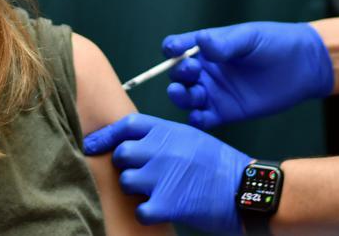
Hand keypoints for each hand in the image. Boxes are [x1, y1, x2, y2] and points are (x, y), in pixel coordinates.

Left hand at [83, 114, 251, 234]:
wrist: (245, 188)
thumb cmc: (220, 164)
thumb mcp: (192, 138)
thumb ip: (163, 137)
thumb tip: (135, 143)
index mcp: (169, 130)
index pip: (126, 125)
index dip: (106, 135)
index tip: (93, 144)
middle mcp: (162, 149)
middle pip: (122, 154)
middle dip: (125, 165)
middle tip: (137, 174)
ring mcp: (163, 176)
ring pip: (126, 181)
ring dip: (134, 189)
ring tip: (152, 192)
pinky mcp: (167, 203)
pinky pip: (139, 209)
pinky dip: (146, 213)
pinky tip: (158, 210)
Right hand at [165, 21, 333, 128]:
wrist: (304, 66)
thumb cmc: (276, 43)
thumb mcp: (250, 38)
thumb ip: (225, 42)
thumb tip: (201, 41)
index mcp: (207, 48)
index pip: (178, 47)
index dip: (172, 49)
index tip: (175, 50)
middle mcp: (206, 70)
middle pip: (178, 74)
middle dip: (178, 73)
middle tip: (192, 71)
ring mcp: (214, 92)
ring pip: (187, 97)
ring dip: (181, 96)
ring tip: (186, 93)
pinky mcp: (226, 112)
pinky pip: (204, 119)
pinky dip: (197, 120)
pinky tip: (199, 116)